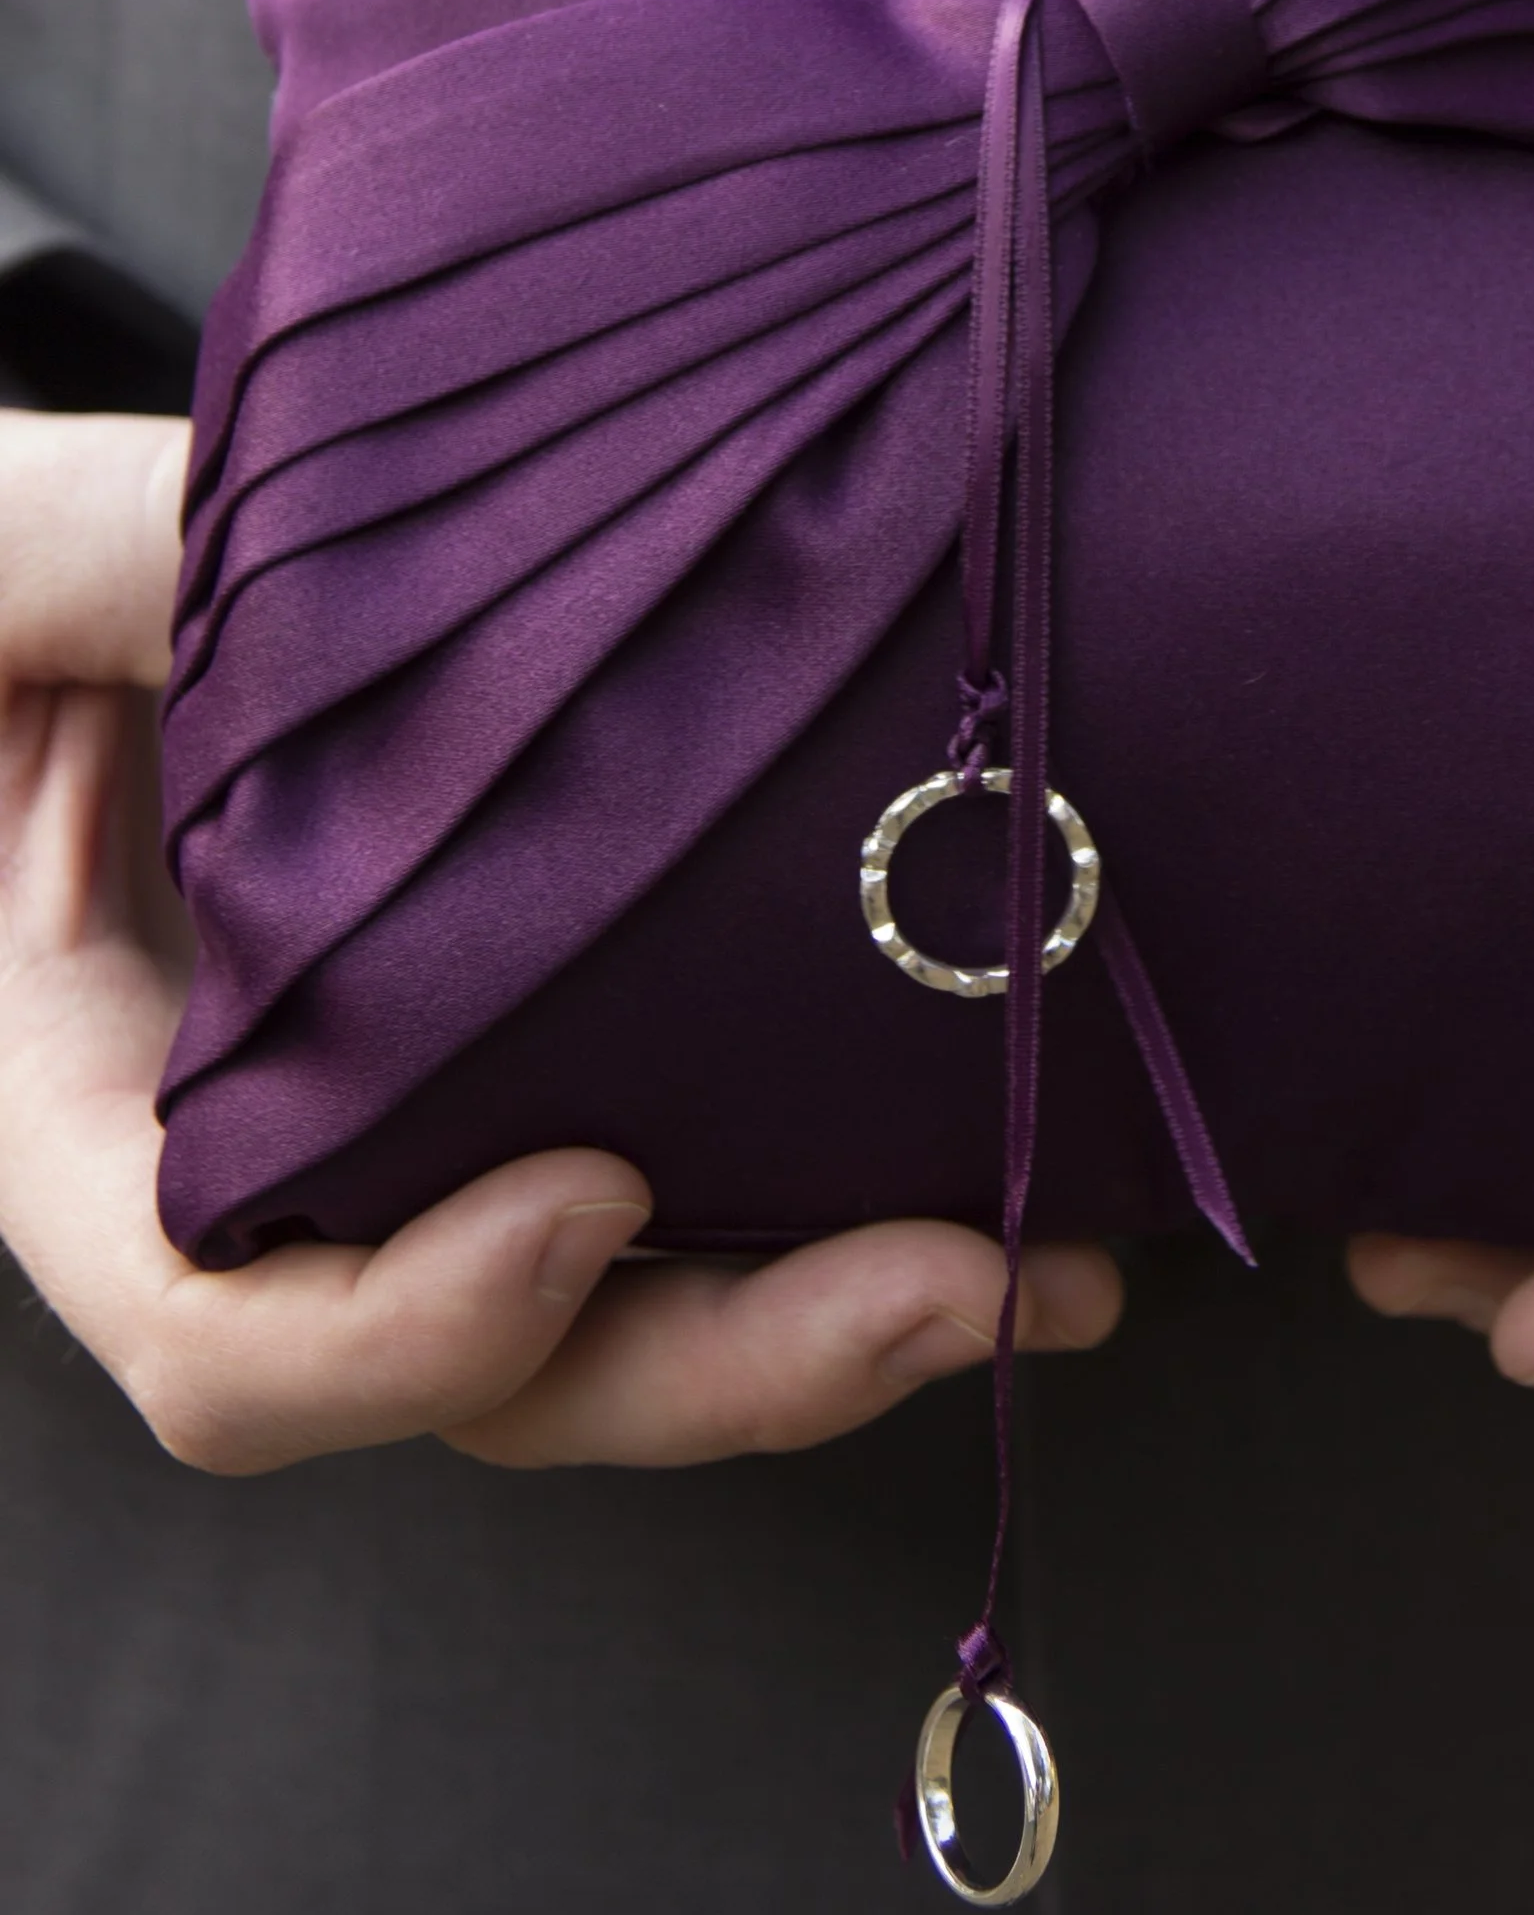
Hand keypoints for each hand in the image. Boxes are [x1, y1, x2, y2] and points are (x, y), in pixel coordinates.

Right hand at [0, 407, 1119, 1474]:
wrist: (144, 571)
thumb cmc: (36, 592)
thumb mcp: (26, 569)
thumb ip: (94, 572)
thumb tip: (249, 541)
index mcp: (91, 1100)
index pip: (221, 1327)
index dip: (404, 1325)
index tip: (588, 1193)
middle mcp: (285, 1164)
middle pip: (496, 1372)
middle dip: (728, 1364)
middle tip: (943, 1292)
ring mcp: (454, 1131)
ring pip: (634, 1320)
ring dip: (842, 1316)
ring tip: (1051, 1268)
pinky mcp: (588, 1058)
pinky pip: (712, 1188)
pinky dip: (855, 1200)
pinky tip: (1024, 1166)